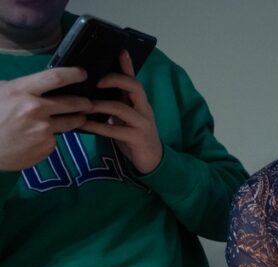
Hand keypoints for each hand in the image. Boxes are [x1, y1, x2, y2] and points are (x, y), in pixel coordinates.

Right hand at [0, 67, 89, 170]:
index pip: (55, 78)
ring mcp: (43, 130)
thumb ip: (22, 88)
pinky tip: (40, 137)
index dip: (73, 74)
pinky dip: (52, 136)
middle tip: (87, 102)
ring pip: (70, 122)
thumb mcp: (0, 93)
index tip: (83, 74)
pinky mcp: (46, 146)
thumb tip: (43, 84)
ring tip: (76, 118)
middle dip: (84, 102)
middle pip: (72, 102)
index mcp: (20, 91)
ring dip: (76, 119)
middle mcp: (35, 110)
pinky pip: (55, 138)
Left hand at [77, 50, 162, 173]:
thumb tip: (94, 87)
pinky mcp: (137, 138)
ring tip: (84, 104)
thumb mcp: (127, 116)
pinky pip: (115, 130)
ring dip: (101, 105)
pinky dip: (97, 126)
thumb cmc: (134, 136)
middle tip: (95, 81)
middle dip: (114, 80)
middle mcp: (143, 109)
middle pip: (134, 87)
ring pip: (122, 108)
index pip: (134, 79)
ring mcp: (142, 124)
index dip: (127, 65)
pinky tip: (83, 124)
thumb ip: (116, 101)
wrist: (151, 161)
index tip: (118, 51)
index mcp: (139, 102)